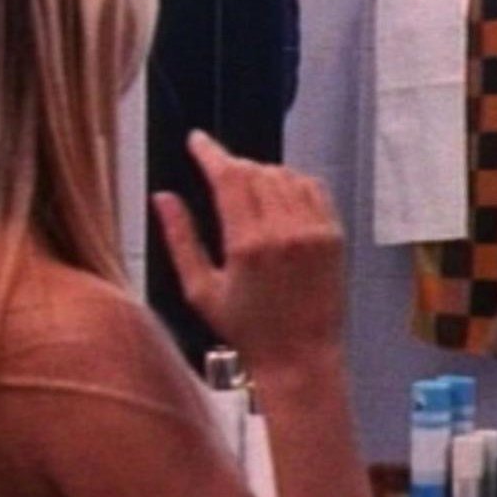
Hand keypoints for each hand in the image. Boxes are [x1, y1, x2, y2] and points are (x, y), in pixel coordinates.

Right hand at [152, 131, 345, 371]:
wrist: (301, 356)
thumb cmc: (246, 330)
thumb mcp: (200, 290)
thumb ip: (180, 239)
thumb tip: (161, 197)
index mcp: (248, 244)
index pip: (229, 176)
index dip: (210, 152)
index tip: (197, 140)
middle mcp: (285, 231)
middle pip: (256, 171)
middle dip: (233, 164)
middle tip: (219, 171)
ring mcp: (315, 231)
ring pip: (286, 175)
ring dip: (263, 171)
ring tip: (247, 186)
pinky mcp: (334, 236)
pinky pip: (314, 188)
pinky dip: (294, 182)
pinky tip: (279, 194)